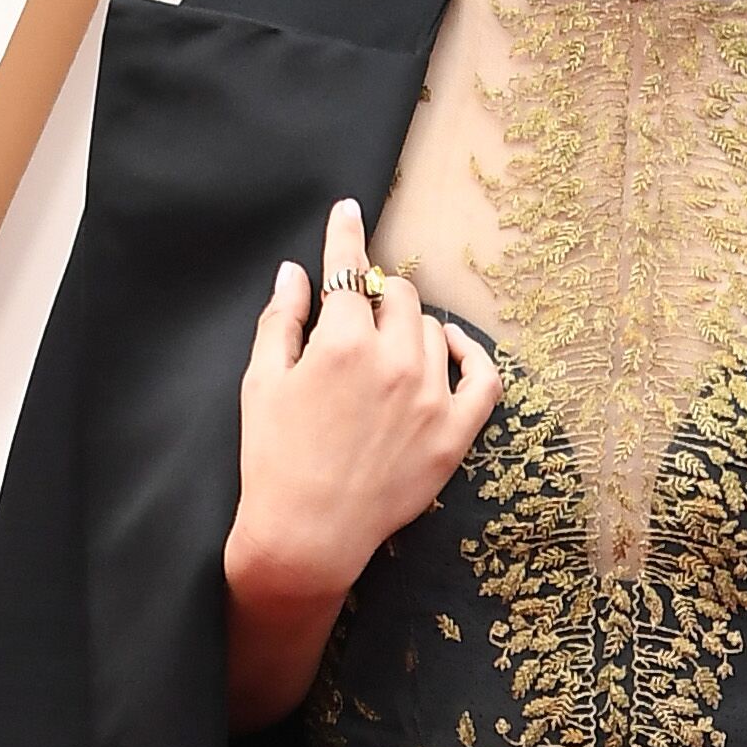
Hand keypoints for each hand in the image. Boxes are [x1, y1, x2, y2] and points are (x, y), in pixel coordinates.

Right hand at [223, 200, 504, 729]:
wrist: (306, 535)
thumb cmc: (273, 459)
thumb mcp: (261, 382)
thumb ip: (281, 319)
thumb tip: (297, 271)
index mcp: (341, 342)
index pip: (347, 269)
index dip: (344, 235)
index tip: (348, 210)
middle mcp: (393, 361)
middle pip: (398, 296)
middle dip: (377, 295)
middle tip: (361, 313)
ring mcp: (430, 398)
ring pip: (433, 331)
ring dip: (412, 327)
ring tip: (390, 347)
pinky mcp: (453, 435)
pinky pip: (485, 378)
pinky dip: (472, 355)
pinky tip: (453, 347)